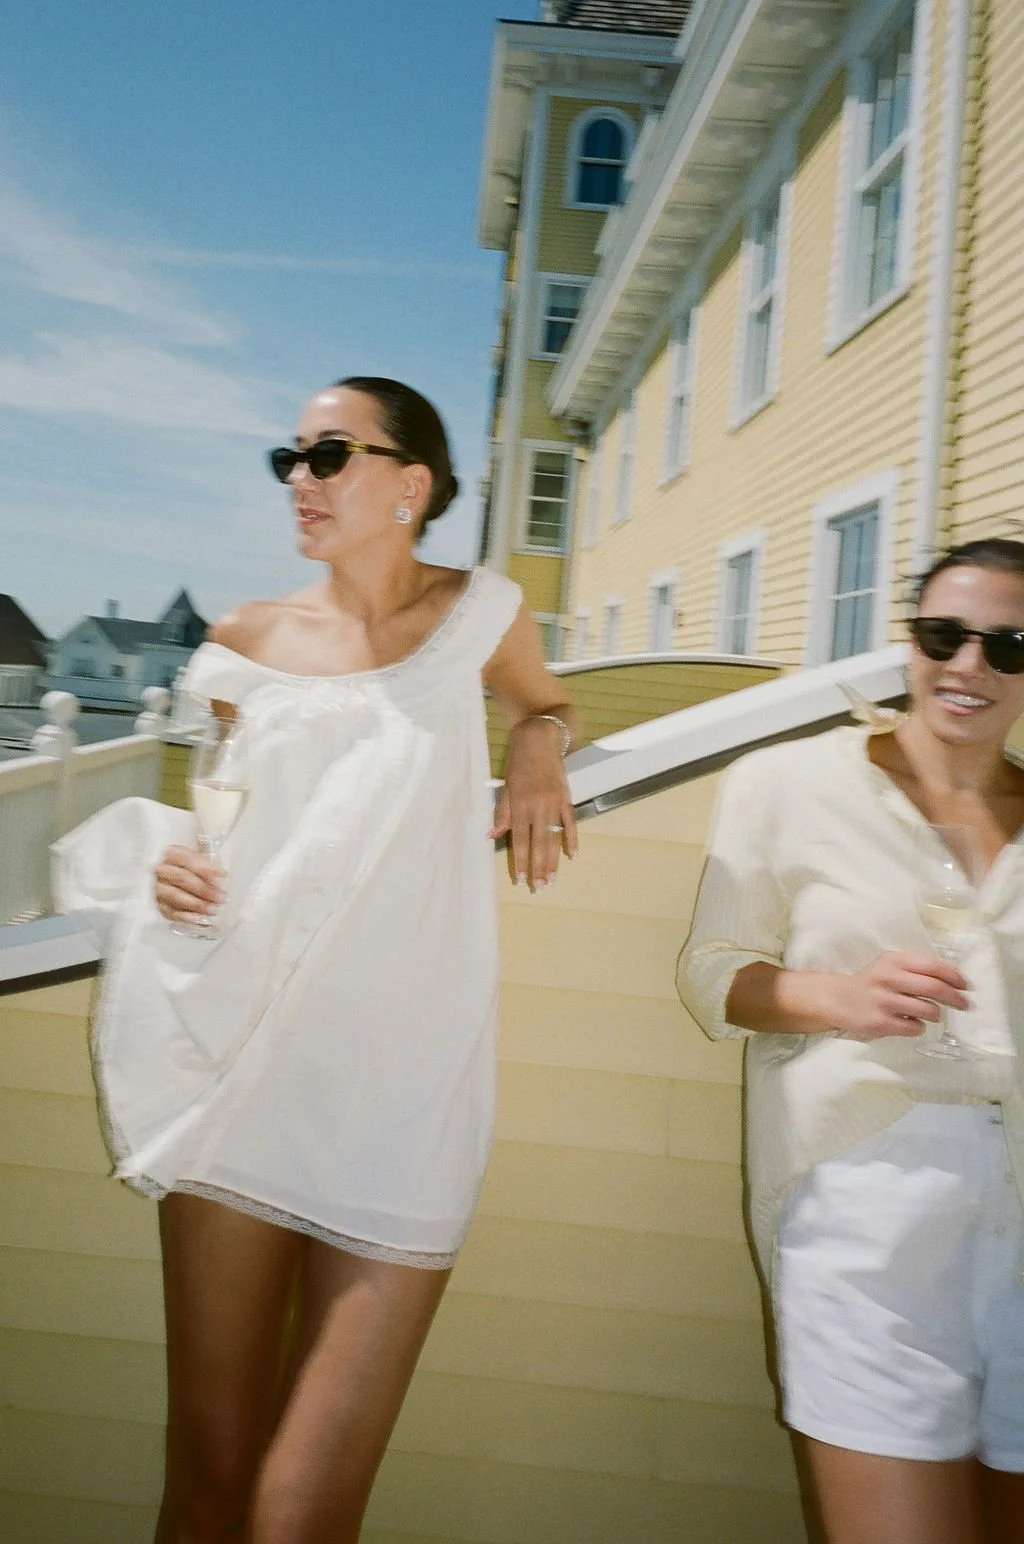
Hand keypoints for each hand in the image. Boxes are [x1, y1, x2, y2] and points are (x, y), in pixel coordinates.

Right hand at [154, 845, 224, 924]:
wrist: (172, 877)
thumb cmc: (188, 867)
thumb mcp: (198, 860)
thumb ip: (209, 865)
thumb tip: (221, 874)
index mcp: (172, 854)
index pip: (188, 860)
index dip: (205, 870)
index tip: (221, 878)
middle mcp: (162, 870)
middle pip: (182, 878)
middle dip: (204, 889)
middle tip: (220, 897)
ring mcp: (158, 887)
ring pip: (175, 895)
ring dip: (197, 904)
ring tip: (213, 909)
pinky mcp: (158, 904)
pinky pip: (170, 911)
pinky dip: (185, 916)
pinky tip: (197, 917)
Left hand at [490, 718, 577, 891]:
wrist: (539, 739)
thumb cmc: (518, 762)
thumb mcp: (505, 786)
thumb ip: (502, 812)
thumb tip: (492, 836)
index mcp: (520, 805)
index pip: (520, 840)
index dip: (521, 862)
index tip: (521, 880)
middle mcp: (538, 807)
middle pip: (539, 844)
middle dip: (539, 868)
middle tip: (539, 888)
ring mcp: (554, 803)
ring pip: (554, 838)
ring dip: (553, 861)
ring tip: (552, 880)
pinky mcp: (566, 798)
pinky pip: (570, 823)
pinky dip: (572, 839)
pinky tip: (573, 856)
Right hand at [831, 951, 968, 1040]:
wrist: (839, 999)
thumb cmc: (872, 981)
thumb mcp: (890, 965)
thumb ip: (916, 968)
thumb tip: (954, 978)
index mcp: (894, 960)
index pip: (933, 966)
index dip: (954, 976)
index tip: (966, 985)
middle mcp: (889, 978)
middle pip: (935, 988)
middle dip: (955, 998)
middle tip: (964, 1005)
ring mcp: (885, 1001)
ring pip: (928, 1010)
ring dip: (936, 1014)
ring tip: (932, 1013)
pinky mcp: (881, 1023)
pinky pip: (915, 1028)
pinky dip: (919, 1027)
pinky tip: (911, 1023)